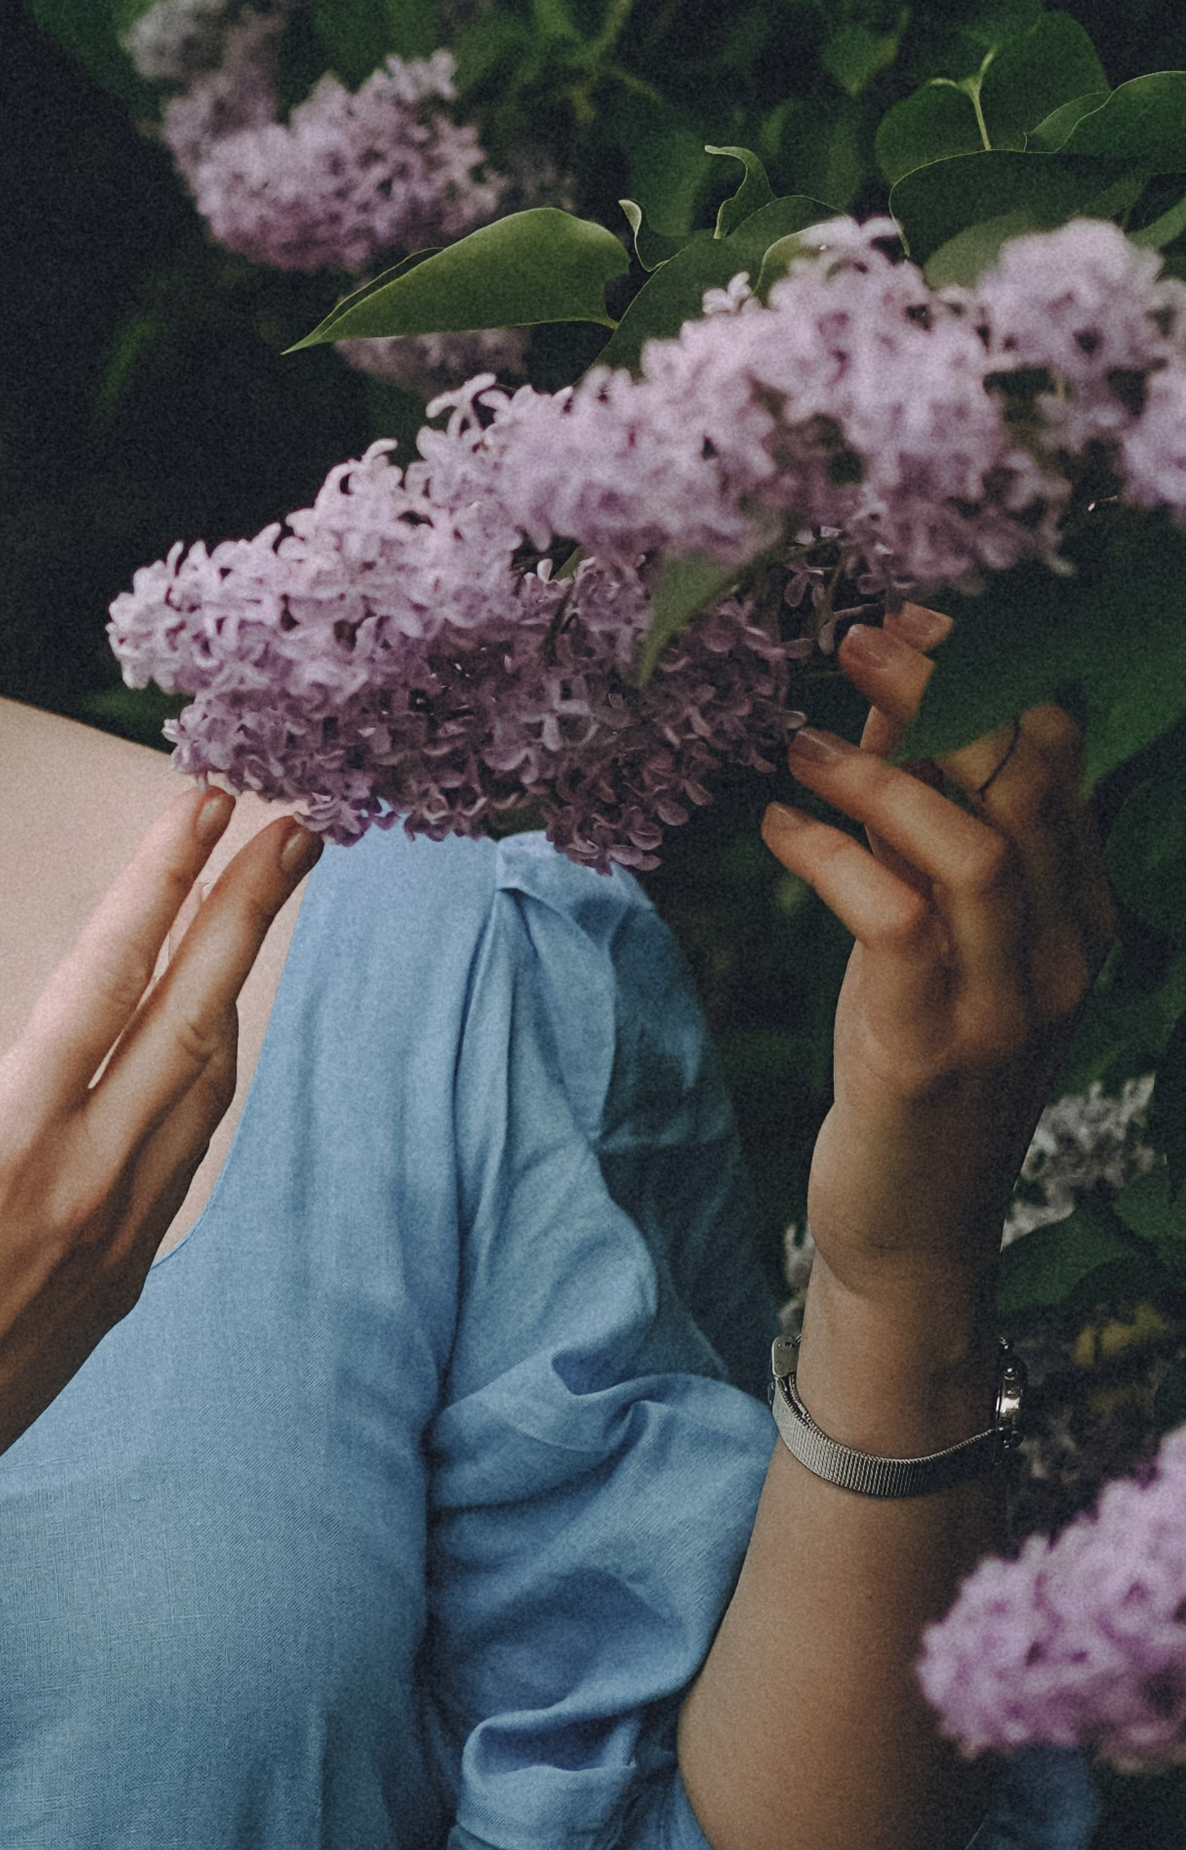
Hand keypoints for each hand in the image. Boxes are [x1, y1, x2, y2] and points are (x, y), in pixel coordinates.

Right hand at [0, 788, 319, 1560]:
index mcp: (10, 1138)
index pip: (109, 975)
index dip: (161, 879)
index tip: (204, 804)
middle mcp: (89, 1180)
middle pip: (196, 1014)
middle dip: (250, 910)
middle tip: (296, 828)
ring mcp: (121, 1232)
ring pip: (210, 1082)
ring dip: (241, 983)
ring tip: (264, 905)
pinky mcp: (127, 1274)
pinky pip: (190, 1147)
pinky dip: (212, 1068)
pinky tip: (211, 1029)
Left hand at [760, 607, 1116, 1344]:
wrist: (907, 1234)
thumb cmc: (909, 1066)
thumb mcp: (924, 934)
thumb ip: (915, 826)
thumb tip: (885, 699)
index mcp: (1074, 917)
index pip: (1055, 758)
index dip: (986, 672)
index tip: (908, 616)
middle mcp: (1060, 954)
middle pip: (1028, 780)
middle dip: (945, 688)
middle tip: (851, 636)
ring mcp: (1005, 1006)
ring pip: (975, 846)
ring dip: (882, 771)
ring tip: (795, 735)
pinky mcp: (930, 1050)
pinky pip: (894, 920)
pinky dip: (832, 856)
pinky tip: (776, 827)